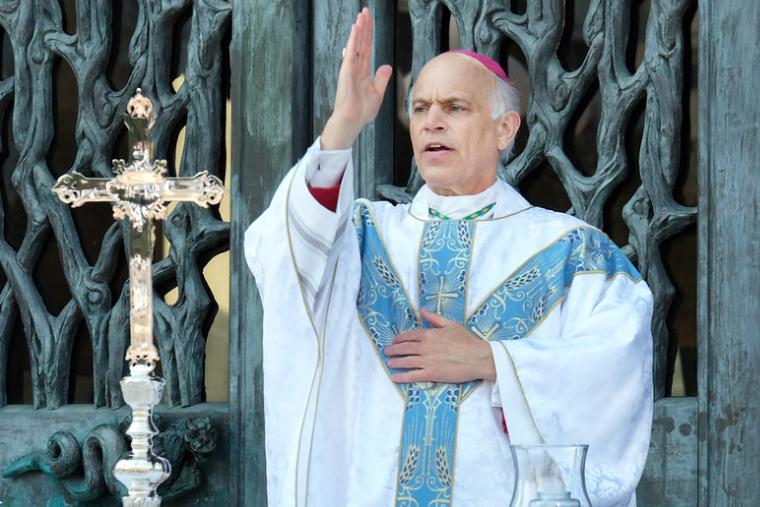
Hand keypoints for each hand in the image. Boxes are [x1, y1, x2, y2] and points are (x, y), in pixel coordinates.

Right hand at [320, 7, 392, 149]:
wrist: (353, 120)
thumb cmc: (362, 111)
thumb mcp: (377, 93)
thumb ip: (381, 79)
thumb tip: (387, 66)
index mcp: (363, 71)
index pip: (367, 48)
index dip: (368, 34)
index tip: (369, 21)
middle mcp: (356, 67)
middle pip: (361, 42)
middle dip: (364, 26)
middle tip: (365, 11)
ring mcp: (351, 68)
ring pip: (356, 44)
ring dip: (359, 29)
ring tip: (361, 15)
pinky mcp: (347, 71)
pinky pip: (351, 52)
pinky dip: (353, 40)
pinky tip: (355, 29)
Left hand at [385, 309, 495, 383]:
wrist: (478, 358)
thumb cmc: (467, 341)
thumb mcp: (451, 324)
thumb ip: (434, 318)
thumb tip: (422, 310)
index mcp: (430, 334)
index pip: (410, 336)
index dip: (400, 338)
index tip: (395, 340)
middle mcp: (426, 347)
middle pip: (404, 348)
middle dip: (394, 350)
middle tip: (387, 351)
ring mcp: (427, 361)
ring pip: (406, 361)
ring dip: (395, 362)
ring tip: (389, 363)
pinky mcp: (431, 373)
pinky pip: (412, 375)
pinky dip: (402, 376)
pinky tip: (395, 377)